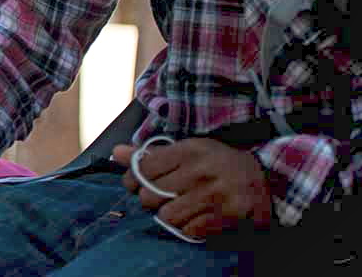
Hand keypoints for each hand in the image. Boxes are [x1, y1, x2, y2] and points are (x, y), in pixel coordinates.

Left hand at [111, 138, 271, 239]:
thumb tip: (116, 153)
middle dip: (149, 199)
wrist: (264, 176)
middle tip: (158, 198)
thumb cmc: (217, 162)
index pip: (142, 168)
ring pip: (167, 216)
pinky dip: (188, 227)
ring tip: (178, 208)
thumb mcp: (188, 149)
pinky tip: (195, 217)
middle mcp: (200, 172)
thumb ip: (151, 154)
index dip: (132, 179)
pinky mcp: (227, 216)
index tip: (134, 183)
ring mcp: (214, 195)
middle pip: (150, 195)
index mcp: (189, 151)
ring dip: (168, 215)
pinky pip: (190, 230)